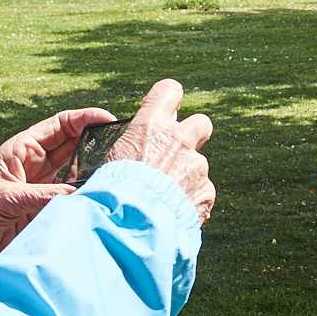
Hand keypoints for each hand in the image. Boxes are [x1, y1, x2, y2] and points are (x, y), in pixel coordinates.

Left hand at [0, 105, 116, 272]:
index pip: (61, 125)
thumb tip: (77, 194)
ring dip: (96, 170)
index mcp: (22, 150)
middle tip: (124, 147)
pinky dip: (88, 196)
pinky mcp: (45, 209)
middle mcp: (36, 165)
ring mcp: (43, 187)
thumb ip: (42, 195)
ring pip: (78, 171)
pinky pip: (73, 197)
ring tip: (119, 171)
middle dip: (99, 142)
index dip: (86, 118)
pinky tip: (102, 197)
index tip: (110, 120)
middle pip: (75, 145)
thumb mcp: (4, 198)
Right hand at [107, 79, 216, 223]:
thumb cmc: (110, 192)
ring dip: (187, 178)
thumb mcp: (111, 160)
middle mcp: (178, 139)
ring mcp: (196, 165)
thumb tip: (135, 149)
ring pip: (198, 165)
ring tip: (163, 199)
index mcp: (150, 125)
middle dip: (194, 135)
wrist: (129, 225)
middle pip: (201, 122)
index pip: (170, 90)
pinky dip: (192, 202)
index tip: (167, 109)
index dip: (170, 99)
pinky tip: (172, 214)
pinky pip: (202, 193)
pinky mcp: (207, 191)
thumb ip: (133, 148)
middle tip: (177, 153)